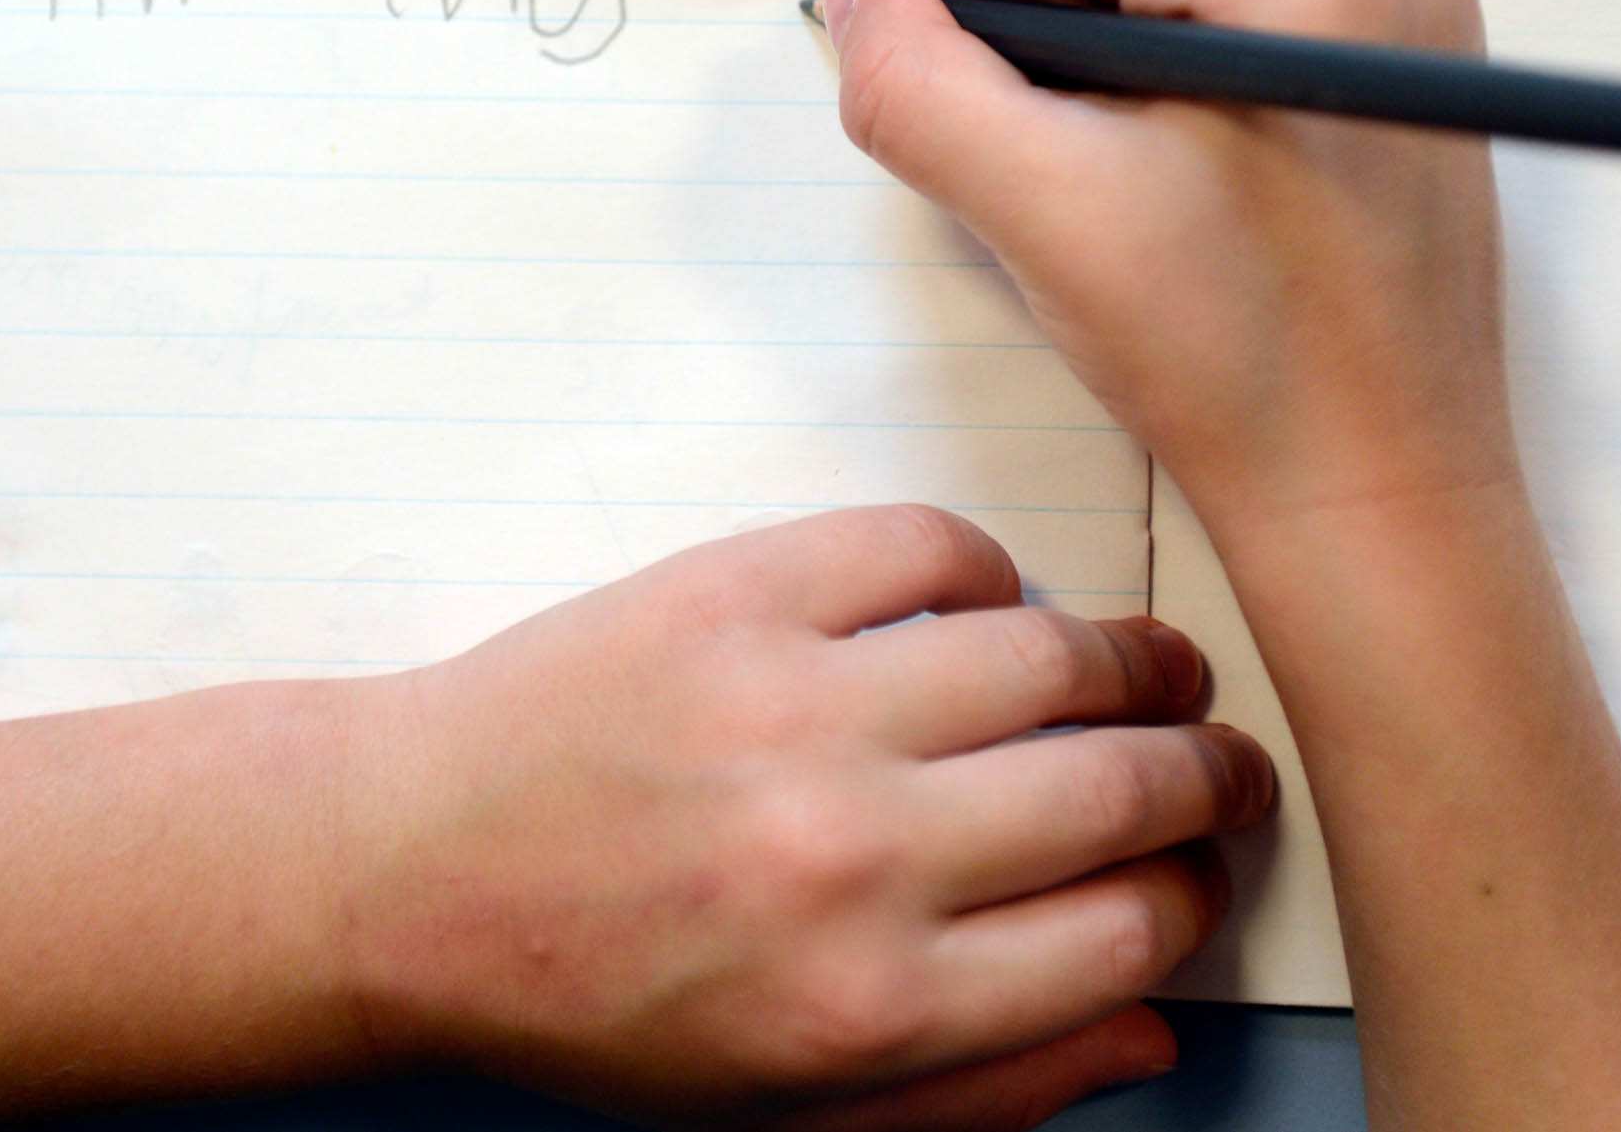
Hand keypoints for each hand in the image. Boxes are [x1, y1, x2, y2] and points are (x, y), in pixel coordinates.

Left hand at [332, 505, 1275, 1128]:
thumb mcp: (782, 1111)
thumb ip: (982, 1088)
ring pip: (1053, 655)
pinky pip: (928, 545)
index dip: (1192, 894)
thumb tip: (1153, 1028)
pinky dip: (984, 569)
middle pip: (1124, 788)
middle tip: (1215, 762)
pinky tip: (984, 606)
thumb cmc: (589, 1001)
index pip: (1130, 932)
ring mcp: (796, 707)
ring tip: (1144, 675)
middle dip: (1205, 776)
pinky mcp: (736, 592)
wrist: (405, 873)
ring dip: (1132, 664)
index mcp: (871, 1006)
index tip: (1192, 870)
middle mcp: (853, 856)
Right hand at [820, 0, 1515, 536]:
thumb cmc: (1239, 372)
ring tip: (1018, 139)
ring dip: (1076, 35)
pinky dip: (1147, 65)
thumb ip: (922, 89)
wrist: (1380, 502)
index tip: (872, 15)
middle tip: (933, 92)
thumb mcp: (1045, 216)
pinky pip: (1234, 18)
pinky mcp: (1402, 71)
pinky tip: (1109, 154)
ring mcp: (1407, 12)